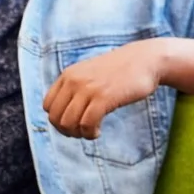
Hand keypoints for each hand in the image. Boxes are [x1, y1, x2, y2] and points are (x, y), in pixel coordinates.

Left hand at [43, 39, 171, 138]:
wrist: (145, 59)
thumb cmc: (120, 70)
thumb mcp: (90, 73)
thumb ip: (75, 88)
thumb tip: (64, 116)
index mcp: (68, 75)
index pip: (48, 105)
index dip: (58, 120)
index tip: (74, 123)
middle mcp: (74, 80)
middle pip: (55, 118)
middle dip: (67, 131)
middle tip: (83, 132)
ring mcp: (88, 88)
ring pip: (68, 123)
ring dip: (79, 134)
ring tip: (92, 131)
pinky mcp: (103, 98)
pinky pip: (86, 124)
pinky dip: (90, 133)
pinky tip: (98, 131)